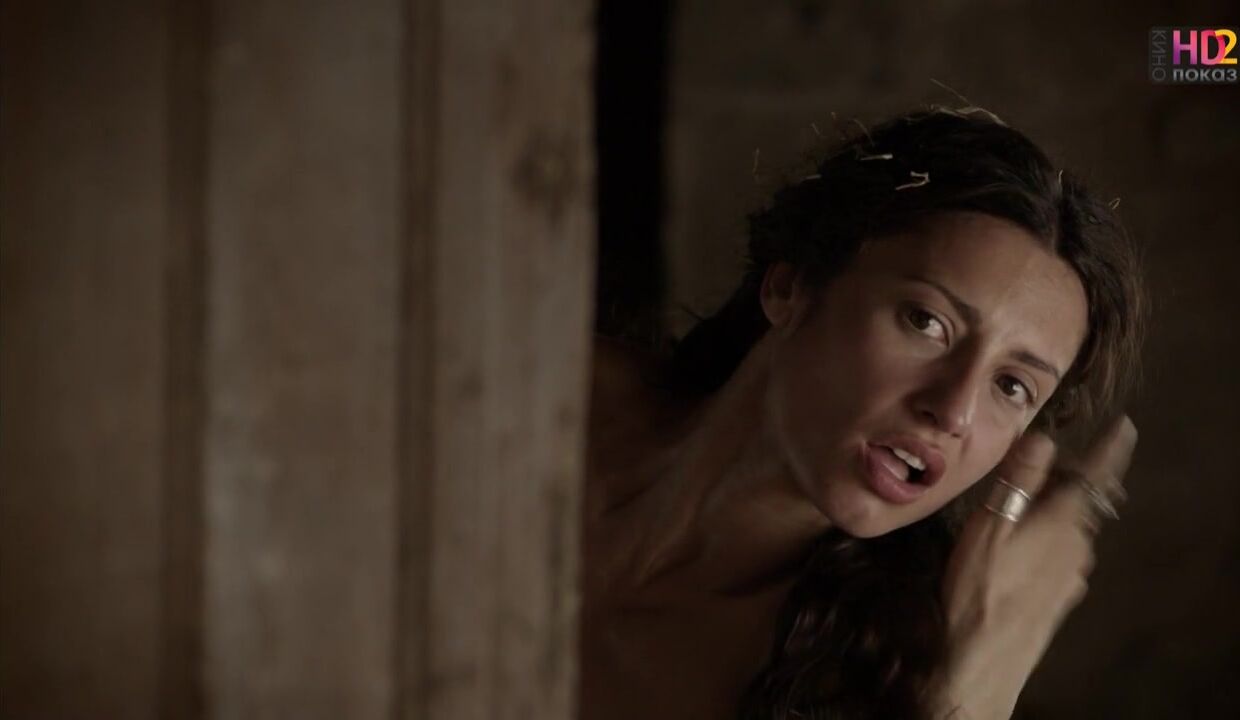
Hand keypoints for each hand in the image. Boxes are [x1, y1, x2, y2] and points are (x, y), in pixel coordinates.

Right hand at [933, 415, 1137, 719]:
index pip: (1094, 477)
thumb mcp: (990, 524)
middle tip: (1047, 463)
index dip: (1111, 450)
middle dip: (1069, 479)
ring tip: (1030, 503)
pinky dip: (1052, 539)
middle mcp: (1077, 546)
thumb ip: (1019, 481)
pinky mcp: (1061, 597)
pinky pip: (1063, 555)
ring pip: (1073, 529)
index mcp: (1062, 521)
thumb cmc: (980, 587)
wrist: (982, 656)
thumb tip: (1043, 440)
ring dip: (1059, 511)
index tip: (1126, 428)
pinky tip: (1026, 549)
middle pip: (1082, 501)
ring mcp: (1072, 575)